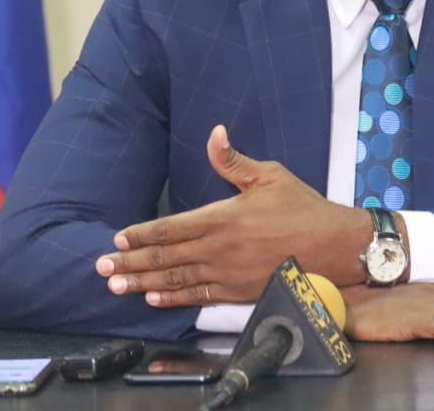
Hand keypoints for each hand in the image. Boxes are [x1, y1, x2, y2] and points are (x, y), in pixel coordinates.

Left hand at [95, 125, 368, 306]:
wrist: (332, 247)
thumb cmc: (301, 207)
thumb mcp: (269, 175)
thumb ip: (233, 160)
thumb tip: (214, 133)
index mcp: (222, 217)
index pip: (170, 227)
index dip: (141, 233)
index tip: (117, 238)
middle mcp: (218, 248)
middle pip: (165, 256)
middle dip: (131, 262)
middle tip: (102, 268)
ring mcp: (227, 274)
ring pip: (176, 279)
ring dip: (144, 282)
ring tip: (118, 286)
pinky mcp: (238, 292)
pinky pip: (199, 297)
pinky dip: (174, 299)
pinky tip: (154, 300)